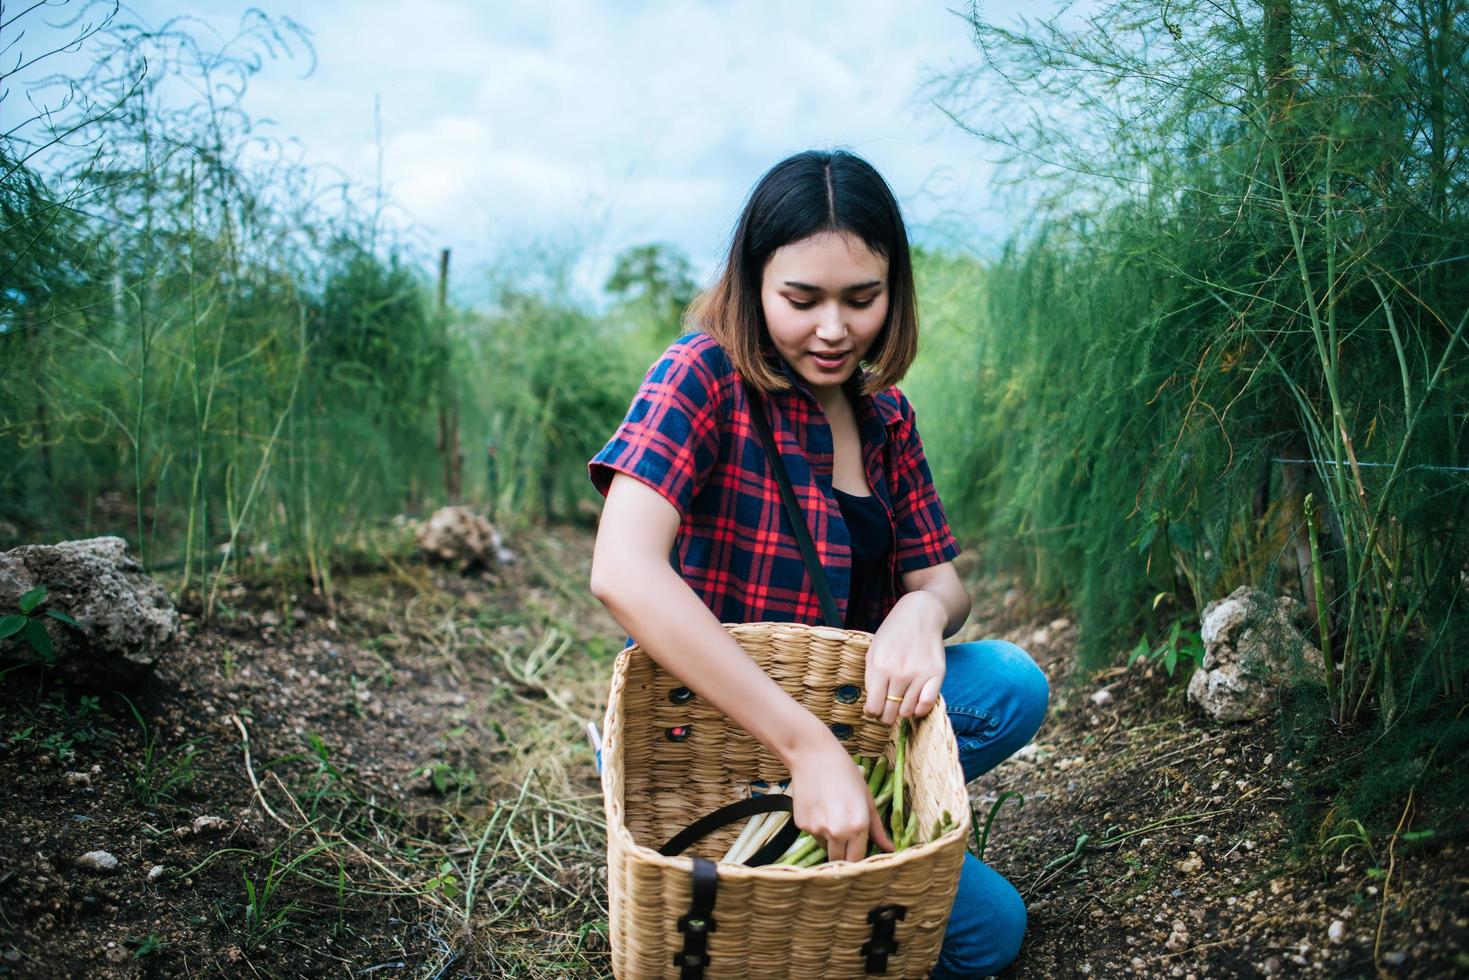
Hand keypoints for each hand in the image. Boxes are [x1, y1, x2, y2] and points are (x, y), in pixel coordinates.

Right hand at [787, 737, 894, 861]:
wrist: (813, 756)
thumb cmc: (846, 774)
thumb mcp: (867, 799)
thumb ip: (878, 829)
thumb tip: (890, 848)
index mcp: (857, 827)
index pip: (858, 860)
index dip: (858, 860)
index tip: (858, 856)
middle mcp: (837, 832)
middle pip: (840, 861)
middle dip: (844, 857)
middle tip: (846, 842)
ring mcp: (817, 830)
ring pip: (826, 847)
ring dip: (831, 840)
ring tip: (832, 814)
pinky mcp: (801, 825)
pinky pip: (813, 834)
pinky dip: (817, 827)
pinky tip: (819, 808)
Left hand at [864, 590, 947, 726]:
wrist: (921, 614)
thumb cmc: (893, 633)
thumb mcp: (873, 650)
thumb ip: (870, 678)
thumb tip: (872, 705)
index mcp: (880, 666)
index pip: (874, 707)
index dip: (872, 713)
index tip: (874, 710)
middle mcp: (900, 673)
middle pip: (890, 714)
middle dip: (886, 717)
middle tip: (887, 710)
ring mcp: (920, 674)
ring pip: (908, 712)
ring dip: (902, 712)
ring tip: (900, 702)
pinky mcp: (937, 674)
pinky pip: (928, 704)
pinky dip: (920, 709)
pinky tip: (915, 702)